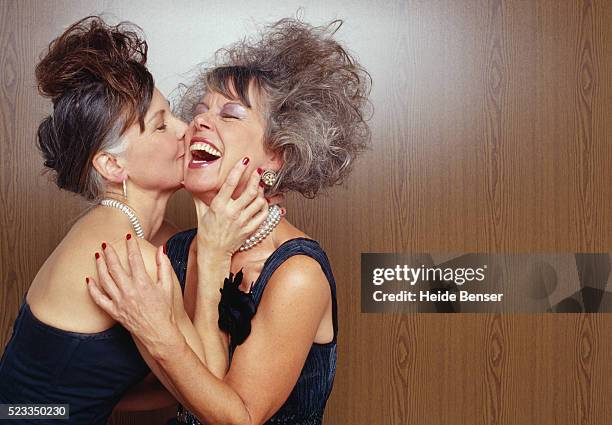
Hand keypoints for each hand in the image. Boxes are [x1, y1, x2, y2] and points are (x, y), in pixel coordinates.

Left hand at [86, 236, 178, 350]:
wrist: (158, 333)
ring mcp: (120, 301)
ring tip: (97, 256)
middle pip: (115, 267)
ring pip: (105, 280)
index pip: (135, 258)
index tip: (128, 236)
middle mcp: (129, 291)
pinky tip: (89, 280)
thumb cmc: (165, 311)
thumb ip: (164, 266)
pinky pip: (99, 299)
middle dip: (109, 253)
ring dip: (99, 266)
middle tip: (106, 243)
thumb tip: (161, 249)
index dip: (131, 245)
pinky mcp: (114, 311)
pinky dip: (92, 289)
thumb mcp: (168, 286)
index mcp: (144, 283)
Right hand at [194, 158, 270, 256]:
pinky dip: (265, 206)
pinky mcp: (250, 229)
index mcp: (218, 206)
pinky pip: (263, 214)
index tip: (245, 161)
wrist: (214, 253)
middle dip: (256, 178)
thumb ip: (198, 196)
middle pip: (250, 191)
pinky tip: (261, 202)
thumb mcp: (200, 213)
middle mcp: (232, 213)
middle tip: (258, 171)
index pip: (231, 183)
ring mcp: (242, 222)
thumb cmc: (207, 232)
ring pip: (259, 202)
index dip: (239, 170)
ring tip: (259, 187)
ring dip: (261, 192)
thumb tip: (186, 182)